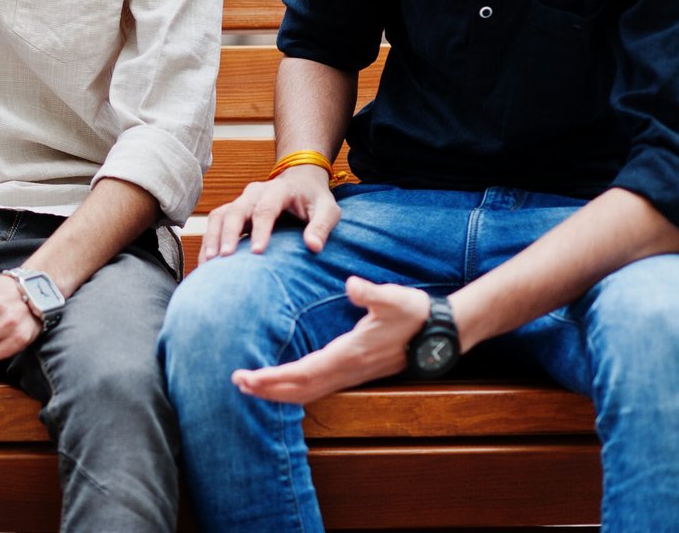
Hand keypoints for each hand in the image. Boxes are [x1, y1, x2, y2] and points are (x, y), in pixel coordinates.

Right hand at [199, 164, 338, 261]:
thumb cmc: (314, 199)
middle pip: (236, 210)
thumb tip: (313, 247)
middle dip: (229, 234)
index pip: (266, 209)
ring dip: (213, 238)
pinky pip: (215, 223)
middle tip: (225, 257)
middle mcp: (255, 192)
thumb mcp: (328, 209)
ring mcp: (241, 200)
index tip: (259, 252)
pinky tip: (206, 263)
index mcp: (278, 190)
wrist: (300, 181)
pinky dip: (209, 241)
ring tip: (209, 262)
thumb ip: (321, 226)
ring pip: (220, 215)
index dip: (261, 229)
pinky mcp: (234, 210)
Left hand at [231, 277, 432, 403]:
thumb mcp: (394, 298)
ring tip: (251, 386)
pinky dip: (295, 388)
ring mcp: (351, 373)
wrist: (442, 331)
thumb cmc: (415, 312)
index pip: (304, 373)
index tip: (249, 378)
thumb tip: (351, 285)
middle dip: (268, 389)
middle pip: (300, 390)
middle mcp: (348, 370)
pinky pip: (318, 386)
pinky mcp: (354, 370)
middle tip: (237, 383)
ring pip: (308, 392)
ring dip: (278, 392)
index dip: (274, 378)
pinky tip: (282, 382)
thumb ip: (371, 292)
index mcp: (350, 354)